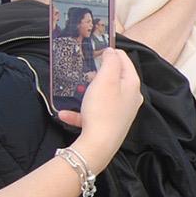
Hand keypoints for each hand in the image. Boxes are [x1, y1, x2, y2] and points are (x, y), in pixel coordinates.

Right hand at [61, 49, 143, 169]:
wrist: (98, 145)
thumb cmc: (102, 109)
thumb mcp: (106, 79)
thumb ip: (110, 62)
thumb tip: (111, 51)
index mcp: (132, 84)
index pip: (124, 60)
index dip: (110, 52)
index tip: (94, 51)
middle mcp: (131, 98)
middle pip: (115, 78)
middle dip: (99, 73)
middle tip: (85, 70)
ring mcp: (121, 112)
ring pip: (103, 96)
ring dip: (88, 92)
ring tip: (77, 88)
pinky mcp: (109, 125)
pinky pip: (93, 114)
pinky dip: (80, 112)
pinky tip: (64, 114)